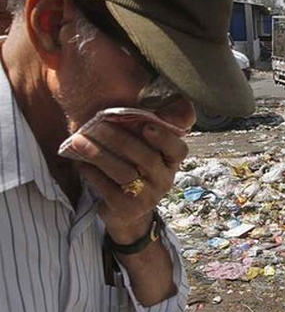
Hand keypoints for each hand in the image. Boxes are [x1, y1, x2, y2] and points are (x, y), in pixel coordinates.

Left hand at [70, 121, 187, 243]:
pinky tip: (80, 162)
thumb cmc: (134, 170)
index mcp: (170, 162)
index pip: (178, 149)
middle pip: (146, 158)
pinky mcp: (127, 209)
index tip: (147, 126)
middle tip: (97, 125)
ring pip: (124, 173)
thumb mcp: (145, 151)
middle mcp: (164, 180)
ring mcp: (147, 197)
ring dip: (99, 154)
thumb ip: (143, 130)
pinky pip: (107, 188)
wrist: (128, 211)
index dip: (164, 138)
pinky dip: (91, 173)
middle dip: (120, 139)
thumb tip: (130, 101)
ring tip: (79, 141)